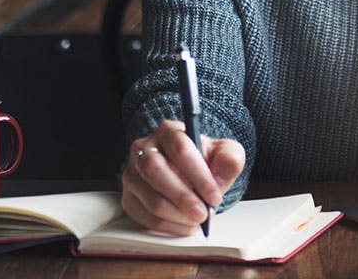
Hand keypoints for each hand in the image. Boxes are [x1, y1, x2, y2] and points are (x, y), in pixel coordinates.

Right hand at [121, 120, 245, 235]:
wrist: (189, 172)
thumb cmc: (205, 161)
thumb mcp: (224, 153)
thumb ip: (229, 159)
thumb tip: (222, 174)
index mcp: (169, 131)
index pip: (180, 148)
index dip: (198, 175)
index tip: (214, 196)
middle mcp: (144, 148)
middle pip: (156, 171)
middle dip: (183, 197)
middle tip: (203, 214)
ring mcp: (132, 173)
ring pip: (150, 197)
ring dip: (177, 215)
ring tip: (197, 220)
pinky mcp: (128, 197)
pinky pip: (144, 216)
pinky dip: (168, 226)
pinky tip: (184, 225)